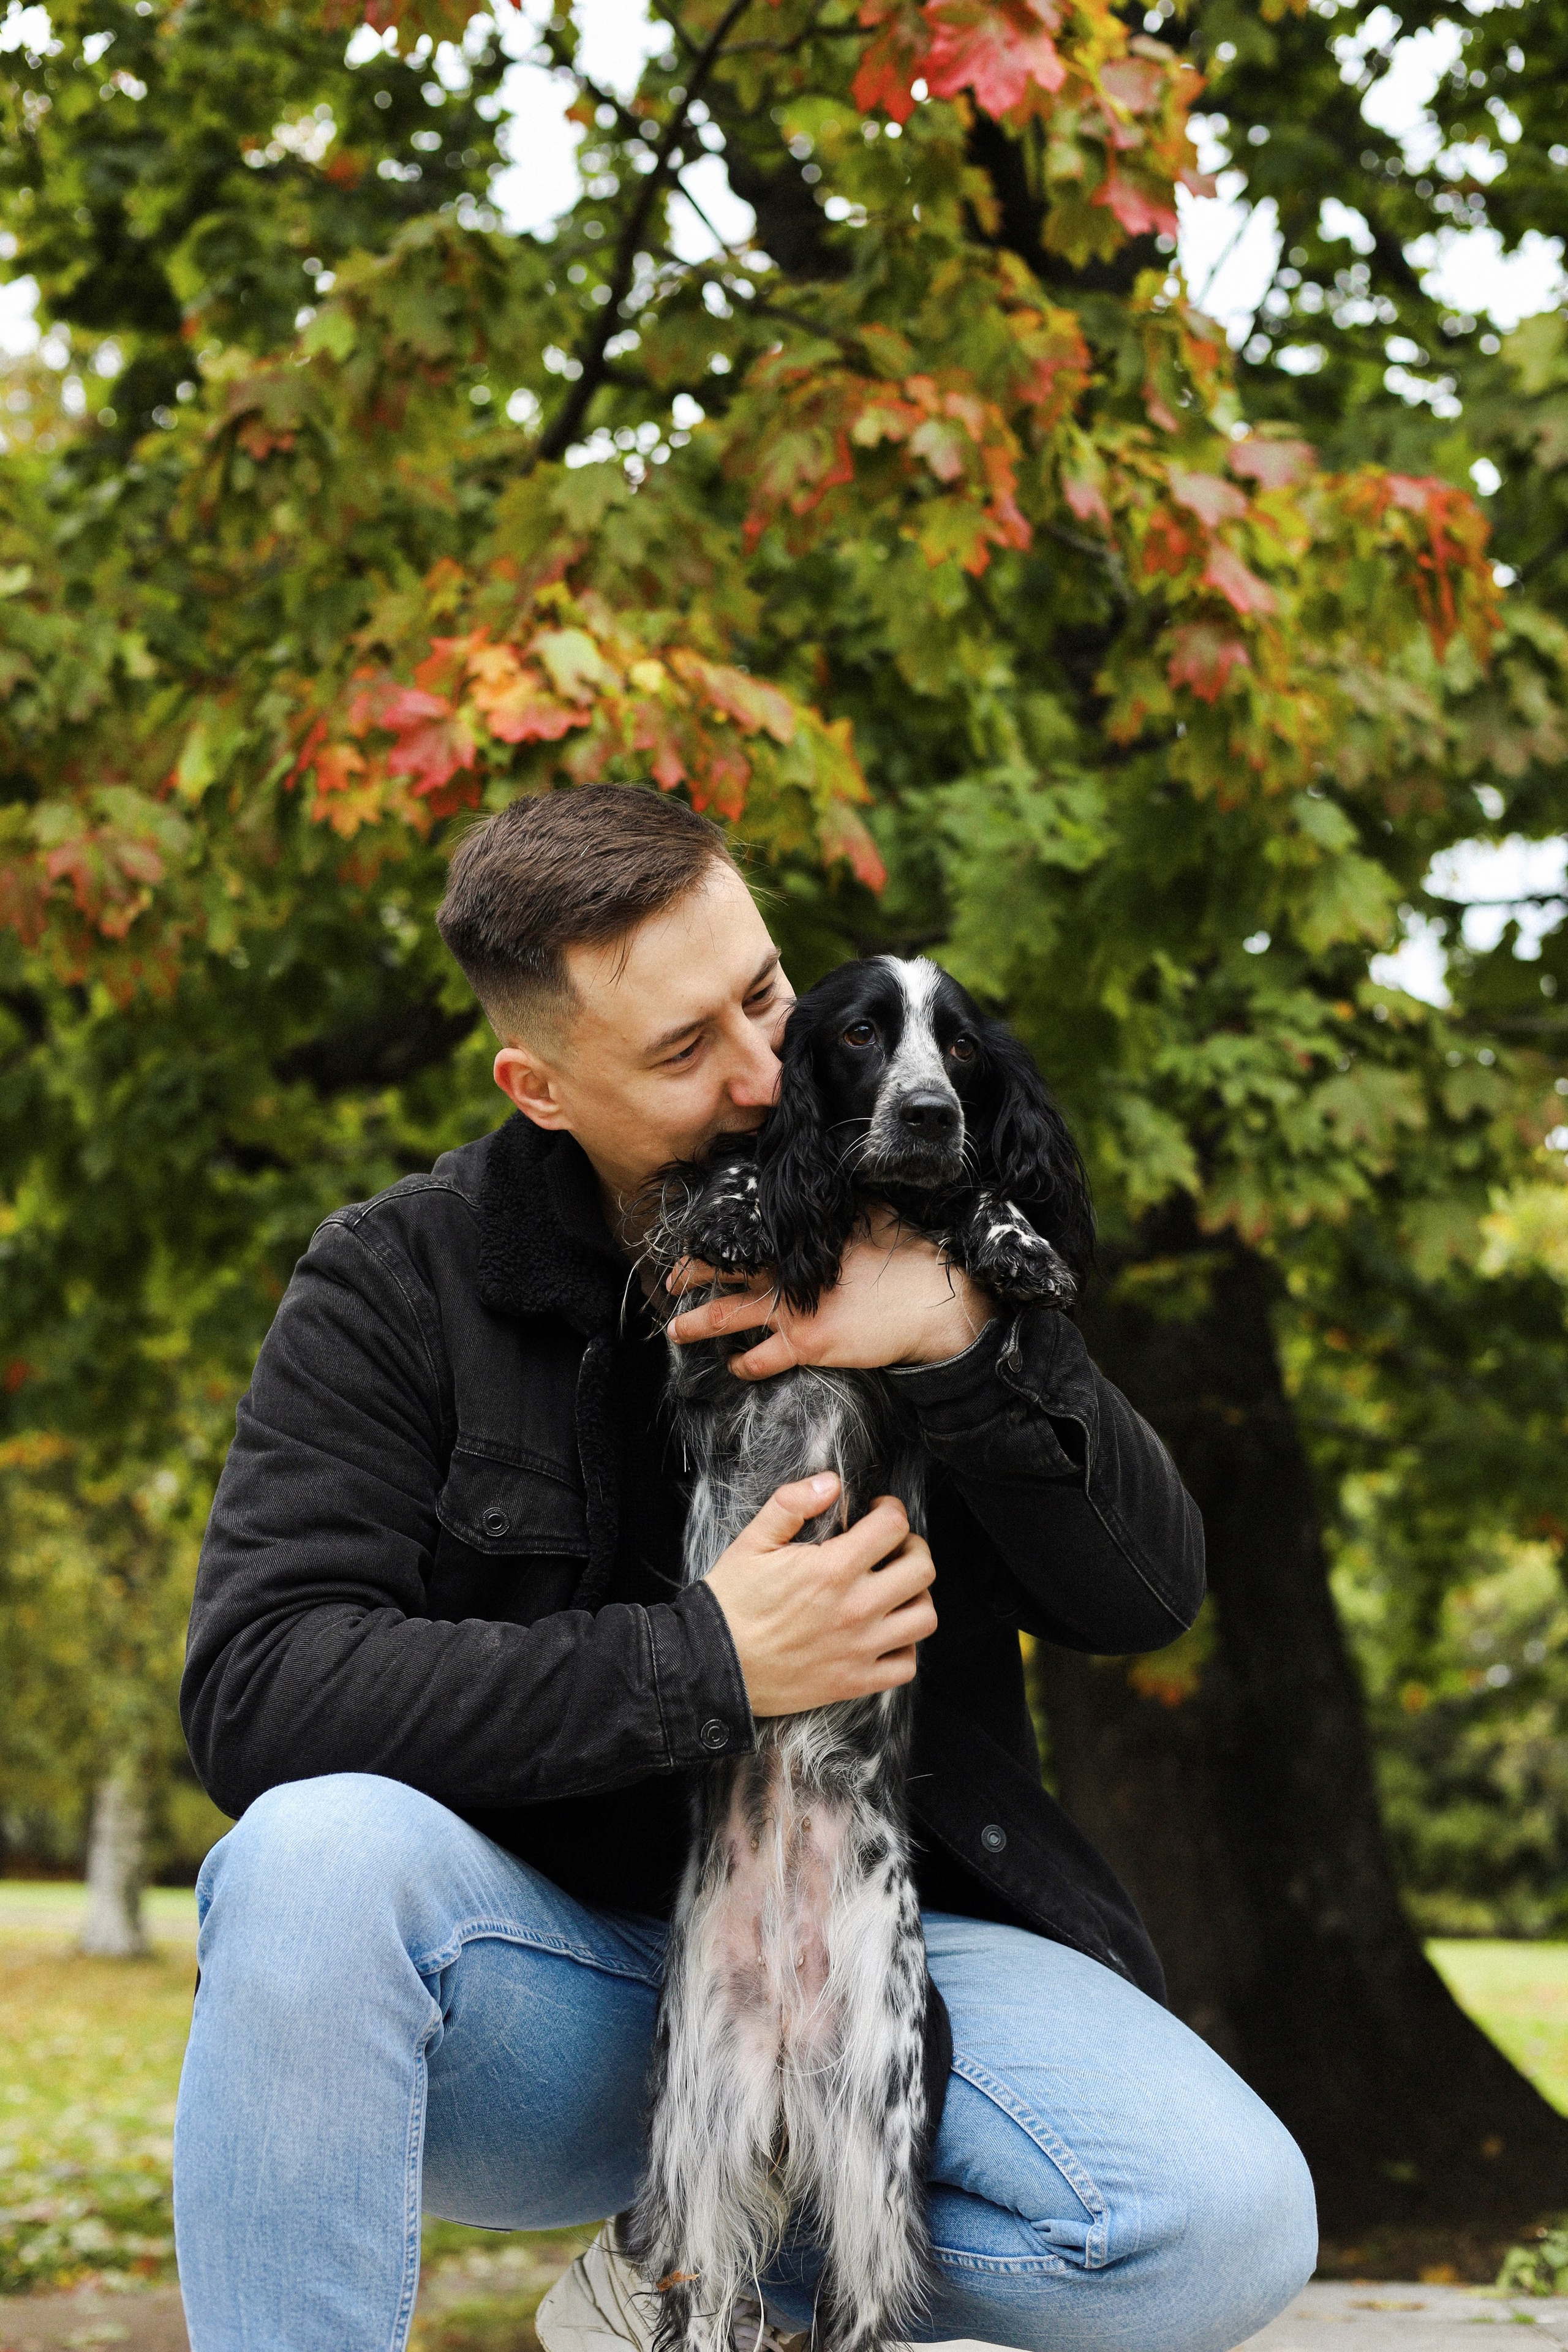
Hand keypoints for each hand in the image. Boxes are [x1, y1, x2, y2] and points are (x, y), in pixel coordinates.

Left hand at [668, 1207, 993, 1380]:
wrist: (931, 1303)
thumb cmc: (908, 1259)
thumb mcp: (873, 1219)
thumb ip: (843, 1212)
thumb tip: (829, 1197)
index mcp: (802, 1243)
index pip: (745, 1236)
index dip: (715, 1241)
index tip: (695, 1242)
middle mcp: (789, 1274)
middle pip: (723, 1272)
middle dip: (690, 1278)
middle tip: (670, 1284)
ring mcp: (795, 1310)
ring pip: (727, 1317)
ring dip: (696, 1325)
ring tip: (676, 1330)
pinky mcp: (807, 1344)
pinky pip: (761, 1360)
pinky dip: (743, 1365)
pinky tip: (735, 1366)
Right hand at [705, 1474, 936, 1715]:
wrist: (712, 1665)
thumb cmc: (731, 1602)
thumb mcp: (752, 1541)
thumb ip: (792, 1504)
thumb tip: (831, 1483)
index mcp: (833, 1569)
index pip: (894, 1527)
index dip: (891, 1510)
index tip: (878, 1513)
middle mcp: (855, 1609)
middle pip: (922, 1570)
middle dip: (913, 1548)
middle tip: (893, 1548)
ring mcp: (859, 1648)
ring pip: (924, 1617)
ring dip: (916, 1597)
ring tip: (894, 1590)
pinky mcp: (855, 1681)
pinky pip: (906, 1665)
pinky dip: (905, 1647)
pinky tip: (885, 1632)